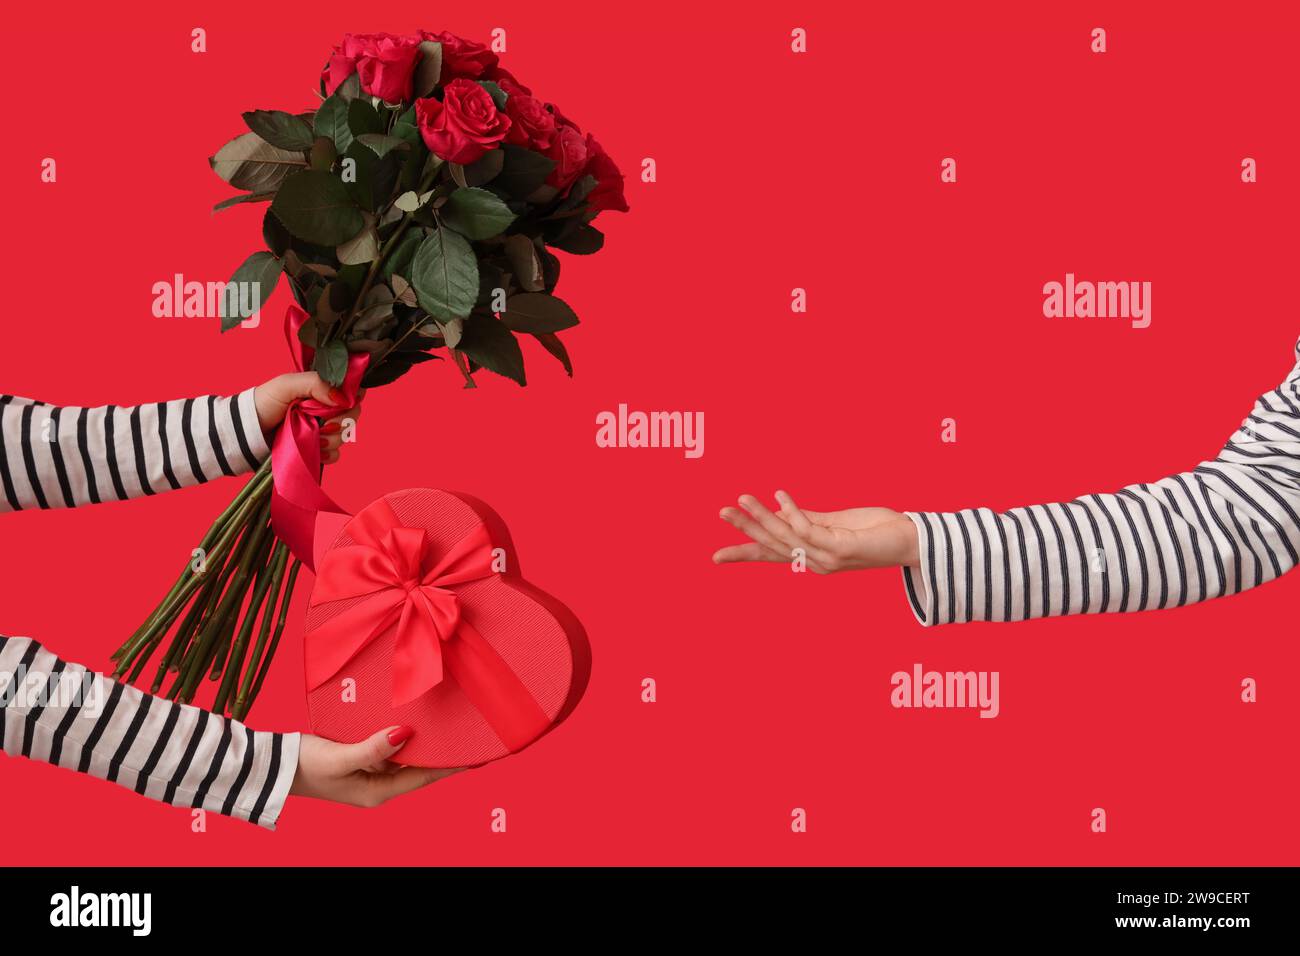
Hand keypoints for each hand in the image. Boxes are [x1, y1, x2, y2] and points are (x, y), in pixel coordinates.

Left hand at [253, 371, 364, 463]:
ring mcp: (321, 431)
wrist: (245, 433)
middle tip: (324, 425)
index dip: (351, 398)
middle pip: (352, 415)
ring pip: (345, 436)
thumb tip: (342, 398)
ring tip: (314, 439)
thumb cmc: (263, 403)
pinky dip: (328, 454)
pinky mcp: (317, 450)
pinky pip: (335, 455)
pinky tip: (316, 452)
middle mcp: (325, 410)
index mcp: (320, 390)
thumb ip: (315, 383)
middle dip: (341, 422)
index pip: (351, 392)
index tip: (341, 405)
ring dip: (333, 439)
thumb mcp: (287, 385)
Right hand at [290, 726, 464, 808]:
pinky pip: (387, 747)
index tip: (475, 755)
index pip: (423, 777)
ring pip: (403, 756)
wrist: (271, 766)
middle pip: (417, 768)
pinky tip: (413, 719)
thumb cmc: (304, 765)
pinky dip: (401, 735)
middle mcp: (376, 785)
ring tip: (447, 723)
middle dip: (440, 752)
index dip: (450, 765)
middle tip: (466, 732)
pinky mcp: (358, 758)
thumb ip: (373, 747)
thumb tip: (406, 734)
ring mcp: (367, 772)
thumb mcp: (341, 756)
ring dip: (421, 741)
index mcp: (377, 792)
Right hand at [713, 491, 919, 572]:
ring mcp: (827, 558)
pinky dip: (791, 512)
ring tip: (741, 499)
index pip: (771, 555)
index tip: (716, 557)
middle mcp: (816, 562)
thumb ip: (808, 518)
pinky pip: (808, 529)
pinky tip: (779, 495)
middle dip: (744, 528)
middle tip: (721, 512)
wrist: (910, 541)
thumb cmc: (875, 530)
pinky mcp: (840, 548)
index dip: (743, 553)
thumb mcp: (835, 523)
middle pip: (771, 545)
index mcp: (811, 556)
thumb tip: (779, 507)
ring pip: (785, 536)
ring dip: (761, 516)